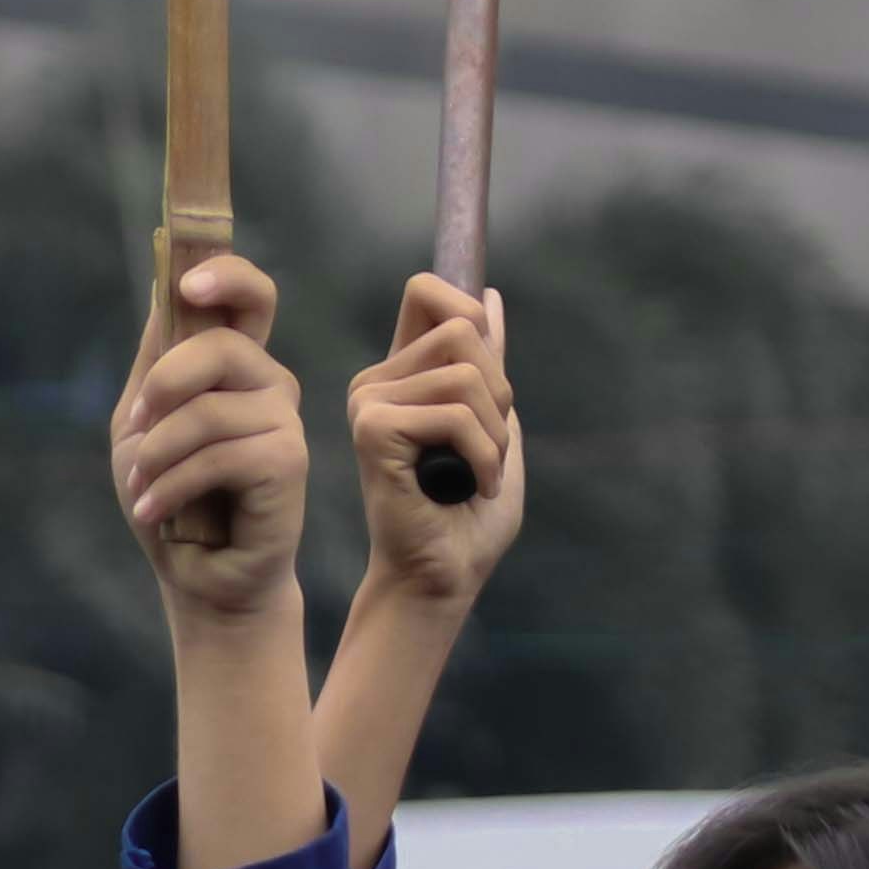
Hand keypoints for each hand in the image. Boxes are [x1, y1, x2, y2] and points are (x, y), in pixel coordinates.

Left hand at [110, 248, 307, 628]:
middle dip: (164, 384)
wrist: (195, 574)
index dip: (227, 275)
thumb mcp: (142, 420)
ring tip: (143, 487)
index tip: (187, 284)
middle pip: (222, 344)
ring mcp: (284, 421)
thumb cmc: (170, 495)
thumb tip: (165, 283)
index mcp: (236, 364)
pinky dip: (171, 485)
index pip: (251, 296)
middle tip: (137, 427)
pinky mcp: (289, 463)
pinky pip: (220, 456)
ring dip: (159, 453)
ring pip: (210, 409)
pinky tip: (154, 511)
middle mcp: (269, 383)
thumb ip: (155, 358)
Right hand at [351, 273, 523, 608]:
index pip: (427, 292)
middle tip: (488, 447)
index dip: (468, 309)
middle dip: (500, 391)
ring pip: (466, 373)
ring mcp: (369, 402)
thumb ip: (490, 365)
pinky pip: (454, 414)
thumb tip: (492, 296)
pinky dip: (483, 456)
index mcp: (403, 374)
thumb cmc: (469, 515)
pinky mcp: (372, 429)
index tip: (490, 369)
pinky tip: (471, 487)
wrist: (445, 576)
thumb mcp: (495, 427)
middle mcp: (378, 380)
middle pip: (464, 327)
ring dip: (494, 433)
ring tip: (480, 473)